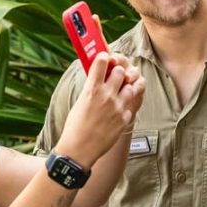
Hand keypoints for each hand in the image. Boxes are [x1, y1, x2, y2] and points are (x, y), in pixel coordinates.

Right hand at [57, 53, 145, 168]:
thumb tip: (98, 79)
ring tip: (121, 90)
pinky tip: (119, 108)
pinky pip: (131, 105)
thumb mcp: (80, 102)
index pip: (102, 62)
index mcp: (92, 89)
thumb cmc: (75, 126)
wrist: (79, 149)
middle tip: (115, 75)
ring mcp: (117, 107)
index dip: (104, 57)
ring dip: (126, 86)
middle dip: (119, 71)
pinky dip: (126, 105)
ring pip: (131, 86)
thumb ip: (91, 89)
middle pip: (121, 71)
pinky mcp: (124, 119)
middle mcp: (106, 96)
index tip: (105, 57)